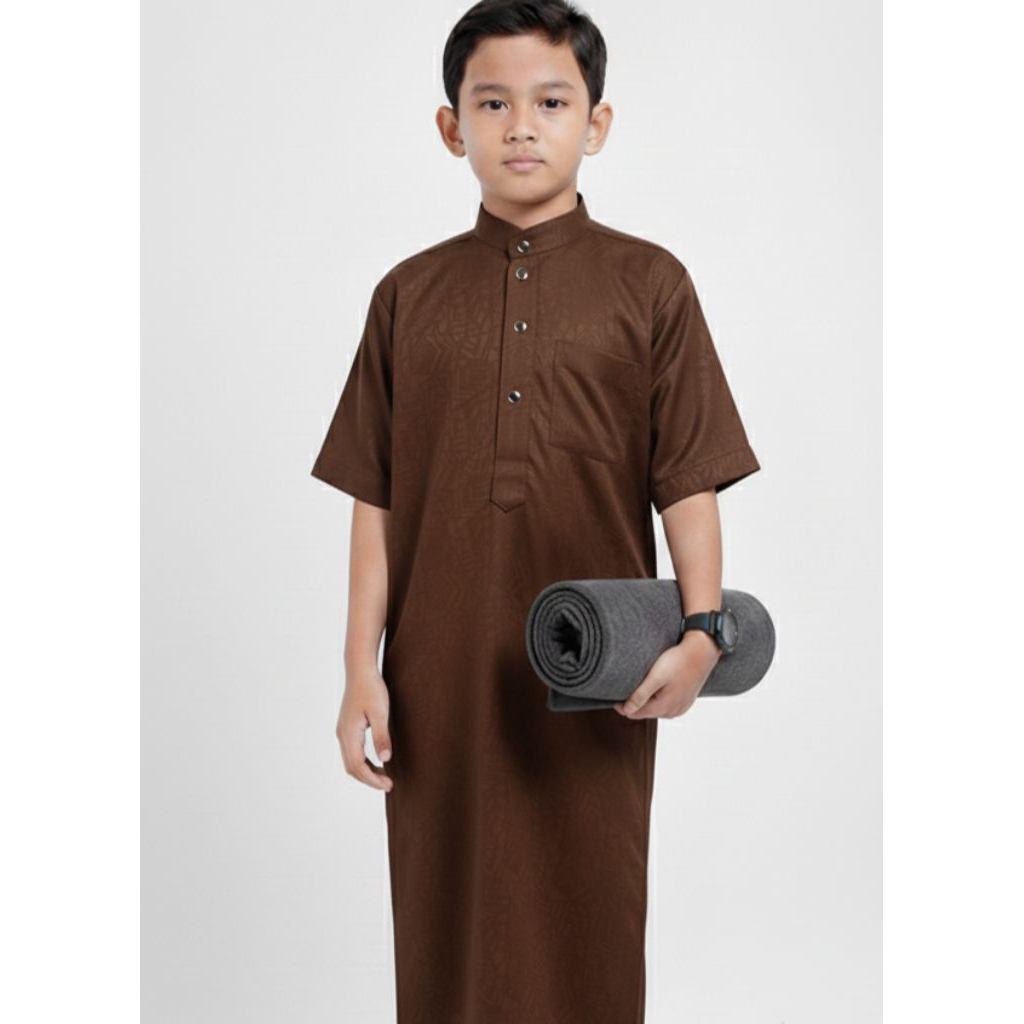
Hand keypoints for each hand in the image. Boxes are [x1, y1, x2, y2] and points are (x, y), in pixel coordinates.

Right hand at [337, 664, 393, 791]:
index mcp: (349, 733)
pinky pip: (352, 752)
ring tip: (385, 776)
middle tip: (389, 784)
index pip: (357, 766)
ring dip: (366, 771)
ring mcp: (343, 731)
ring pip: (351, 761)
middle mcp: (342, 735)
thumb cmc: (371, 689)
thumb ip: (381, 736)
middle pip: (351, 767)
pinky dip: (363, 762)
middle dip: (369, 779)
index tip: (388, 785)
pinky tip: (377, 760)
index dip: (372, 779)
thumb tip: (385, 760)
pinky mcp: (347, 728)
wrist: (360, 670)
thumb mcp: (381, 712)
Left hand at [614, 631, 720, 719]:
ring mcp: (681, 706)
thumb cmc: (679, 661)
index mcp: (664, 708)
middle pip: (646, 712)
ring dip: (648, 699)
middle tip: (629, 686)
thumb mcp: (655, 677)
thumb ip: (640, 695)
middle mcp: (673, 711)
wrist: (702, 651)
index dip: (623, 706)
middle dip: (636, 702)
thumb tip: (626, 711)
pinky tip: (659, 685)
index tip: (615, 695)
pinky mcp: (686, 699)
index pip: (636, 714)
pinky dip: (660, 697)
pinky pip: (667, 703)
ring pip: (657, 708)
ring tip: (644, 683)